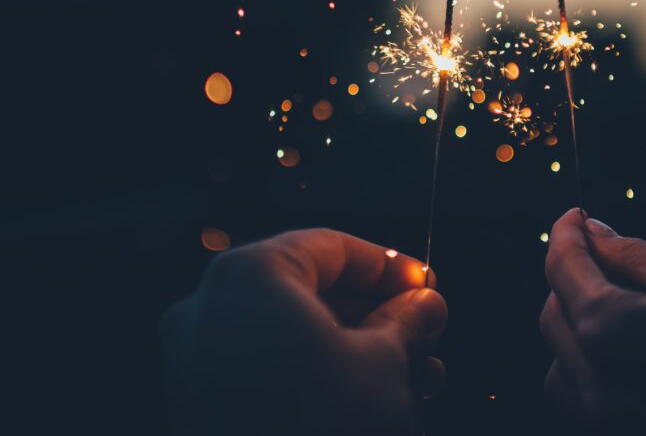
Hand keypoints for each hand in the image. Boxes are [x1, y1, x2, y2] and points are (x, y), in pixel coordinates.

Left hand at [160, 229, 446, 435]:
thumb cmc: (325, 427)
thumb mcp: (385, 365)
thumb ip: (407, 321)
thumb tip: (426, 304)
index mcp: (251, 275)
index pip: (331, 248)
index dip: (389, 265)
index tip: (427, 285)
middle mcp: (209, 308)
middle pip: (310, 291)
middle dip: (377, 314)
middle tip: (425, 332)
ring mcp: (196, 360)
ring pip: (292, 334)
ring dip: (356, 348)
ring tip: (416, 374)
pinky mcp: (199, 407)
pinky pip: (267, 369)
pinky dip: (317, 373)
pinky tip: (373, 398)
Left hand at [540, 209, 645, 429]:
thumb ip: (630, 256)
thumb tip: (591, 231)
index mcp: (617, 341)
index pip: (566, 276)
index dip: (565, 236)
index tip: (574, 214)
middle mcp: (606, 396)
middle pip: (555, 318)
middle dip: (572, 275)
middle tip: (601, 243)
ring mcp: (618, 427)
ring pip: (563, 362)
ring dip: (579, 321)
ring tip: (619, 291)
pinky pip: (586, 398)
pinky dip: (594, 362)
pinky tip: (632, 338)